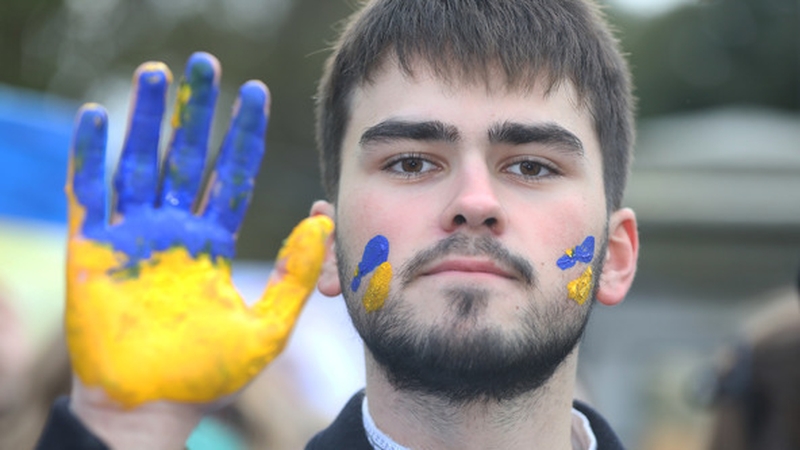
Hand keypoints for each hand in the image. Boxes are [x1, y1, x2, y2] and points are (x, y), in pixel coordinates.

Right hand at [65, 52, 332, 407]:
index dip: (242, 134)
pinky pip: (89, 193)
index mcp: (213, 241)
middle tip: (206, 63)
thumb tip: (322, 223)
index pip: (232, 174)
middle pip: (187, 156)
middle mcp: (175, 229)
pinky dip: (90, 156)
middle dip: (196, 110)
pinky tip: (97, 118)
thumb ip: (294, 276)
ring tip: (158, 73)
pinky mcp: (93, 249)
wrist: (154, 407)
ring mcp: (133, 234)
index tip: (255, 92)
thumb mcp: (266, 327)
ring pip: (140, 162)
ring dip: (146, 118)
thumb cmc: (209, 374)